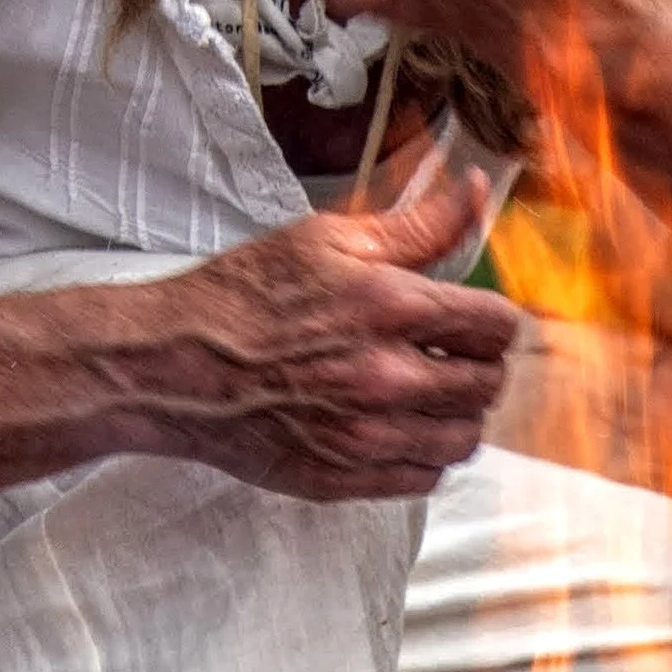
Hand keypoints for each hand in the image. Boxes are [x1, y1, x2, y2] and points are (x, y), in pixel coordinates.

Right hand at [147, 146, 516, 500]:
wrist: (173, 365)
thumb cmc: (243, 297)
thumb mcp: (328, 238)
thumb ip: (417, 224)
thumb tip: (476, 193)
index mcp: (391, 308)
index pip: (498, 327)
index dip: (491, 320)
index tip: (470, 320)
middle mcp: (387, 378)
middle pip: (489, 386)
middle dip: (476, 365)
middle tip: (446, 355)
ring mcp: (367, 435)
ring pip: (464, 439)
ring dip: (455, 414)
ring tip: (425, 393)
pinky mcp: (343, 477)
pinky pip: (424, 478)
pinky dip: (422, 455)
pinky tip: (396, 426)